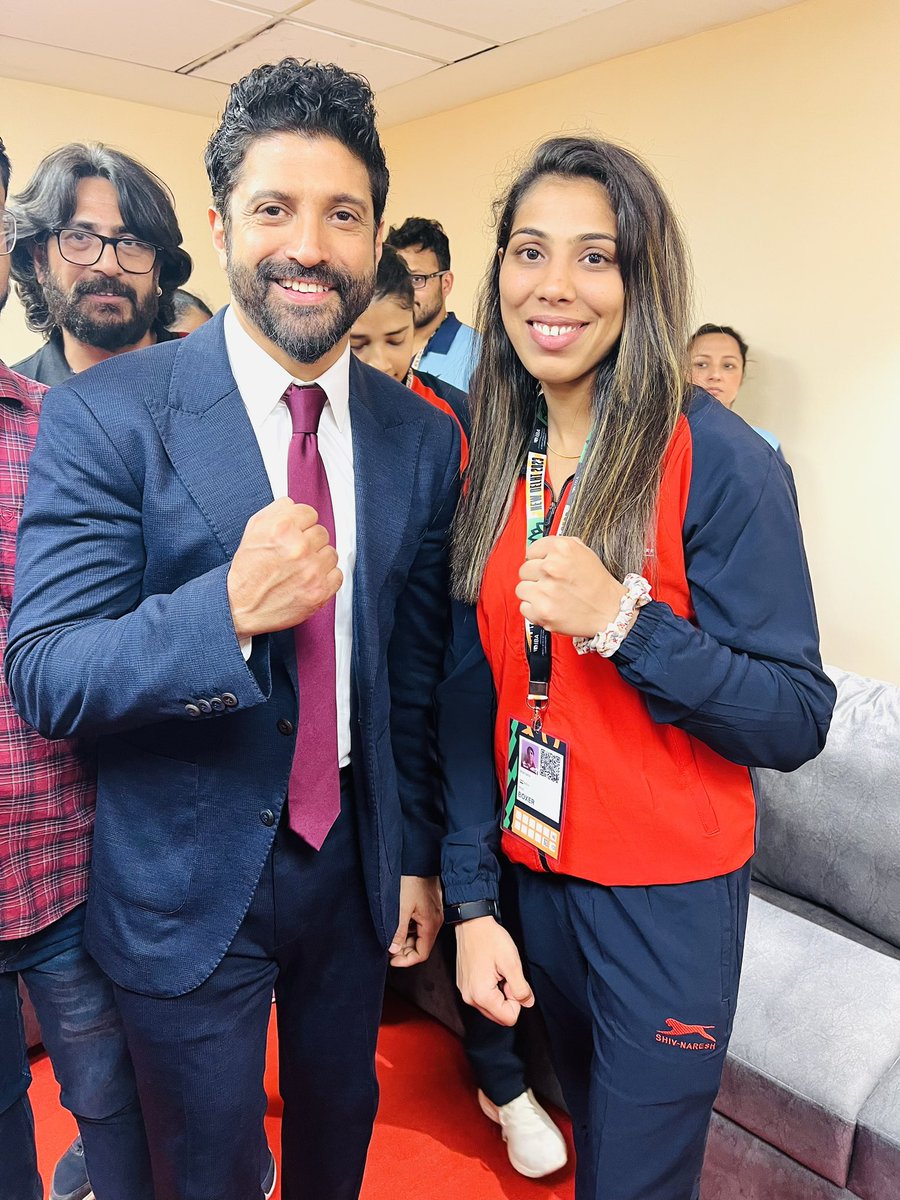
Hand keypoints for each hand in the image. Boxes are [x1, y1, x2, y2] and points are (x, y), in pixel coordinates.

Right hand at [227, 497, 341, 638]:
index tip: (293, 534)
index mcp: (281, 528)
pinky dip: (326, 578)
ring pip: (331, 553)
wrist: (240, 606)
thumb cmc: (247, 570)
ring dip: (318, 560)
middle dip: (308, 542)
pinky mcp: (320, 591)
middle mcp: (298, 547)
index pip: (310, 512)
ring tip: (299, 569)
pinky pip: (338, 574)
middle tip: (293, 555)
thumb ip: (278, 510)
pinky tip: (308, 580)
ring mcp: (312, 570)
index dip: (300, 524)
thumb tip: (296, 504)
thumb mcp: (254, 529)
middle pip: (322, 532)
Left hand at [389, 875, 442, 967]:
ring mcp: (433, 913)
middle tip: (388, 949)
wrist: (418, 860)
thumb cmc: (412, 880)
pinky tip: (398, 926)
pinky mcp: (429, 906)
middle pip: (421, 946)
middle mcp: (435, 920)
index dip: (406, 960)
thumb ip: (398, 931)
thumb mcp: (401, 908)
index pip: (422, 953)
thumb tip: (394, 950)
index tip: (391, 960)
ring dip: (405, 940)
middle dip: (404, 951)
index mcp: (431, 924)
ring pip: (420, 936)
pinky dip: (409, 929)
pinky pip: (420, 925)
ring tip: (390, 938)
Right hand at [455, 916, 533, 1025]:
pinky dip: (490, 987)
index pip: (509, 1018)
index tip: (511, 981)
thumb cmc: (489, 939)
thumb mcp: (512, 963)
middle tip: (504, 975)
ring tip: (496, 971)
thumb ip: (521, 988)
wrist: (471, 923)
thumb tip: (527, 1002)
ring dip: (499, 992)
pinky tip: (489, 970)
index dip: (516, 1000)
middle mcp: (470, 998)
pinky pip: (482, 997)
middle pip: (499, 1015)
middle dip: (507, 998)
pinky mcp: (464, 986)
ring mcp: (465, 992)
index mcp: (481, 996)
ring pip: (491, 1007)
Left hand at [516, 535, 625, 638]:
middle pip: (524, 570)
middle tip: (551, 584)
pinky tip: (550, 607)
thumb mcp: (582, 552)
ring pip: (521, 589)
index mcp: (561, 548)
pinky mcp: (542, 611)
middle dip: (536, 577)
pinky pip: (524, 607)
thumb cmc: (597, 583)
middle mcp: (551, 567)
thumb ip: (557, 548)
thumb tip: (535, 551)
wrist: (610, 611)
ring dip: (533, 594)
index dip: (538, 560)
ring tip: (550, 596)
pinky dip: (534, 610)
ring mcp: (545, 590)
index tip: (545, 567)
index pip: (530, 551)